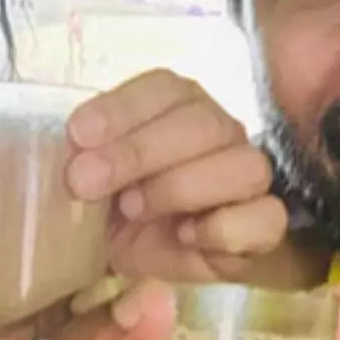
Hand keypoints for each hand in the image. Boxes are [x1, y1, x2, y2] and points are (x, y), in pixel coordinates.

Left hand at [64, 69, 286, 282]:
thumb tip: (74, 153)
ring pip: (244, 167)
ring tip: (133, 209)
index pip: (164, 87)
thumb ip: (81, 155)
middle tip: (86, 181)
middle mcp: (218, 130)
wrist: (141, 252)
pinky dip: (224, 228)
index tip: (76, 136)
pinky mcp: (262, 225)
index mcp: (175, 103)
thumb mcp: (86, 173)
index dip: (121, 109)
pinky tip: (185, 235)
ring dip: (180, 187)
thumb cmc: (110, 201)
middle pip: (202, 122)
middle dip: (139, 152)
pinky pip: (265, 218)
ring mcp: (246, 175)